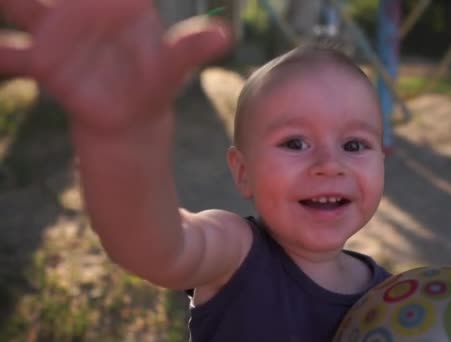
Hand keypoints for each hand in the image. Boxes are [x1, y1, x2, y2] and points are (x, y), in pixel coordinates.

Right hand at [0, 0, 231, 133]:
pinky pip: (13, 56)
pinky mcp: (42, 62)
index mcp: (118, 1)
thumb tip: (225, 36)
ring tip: (6, 4)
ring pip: (24, 7)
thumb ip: (189, 48)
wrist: (130, 114)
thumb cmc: (154, 81)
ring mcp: (57, 31)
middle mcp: (83, 8)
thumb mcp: (172, 67)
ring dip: (12, 4)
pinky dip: (2, 57)